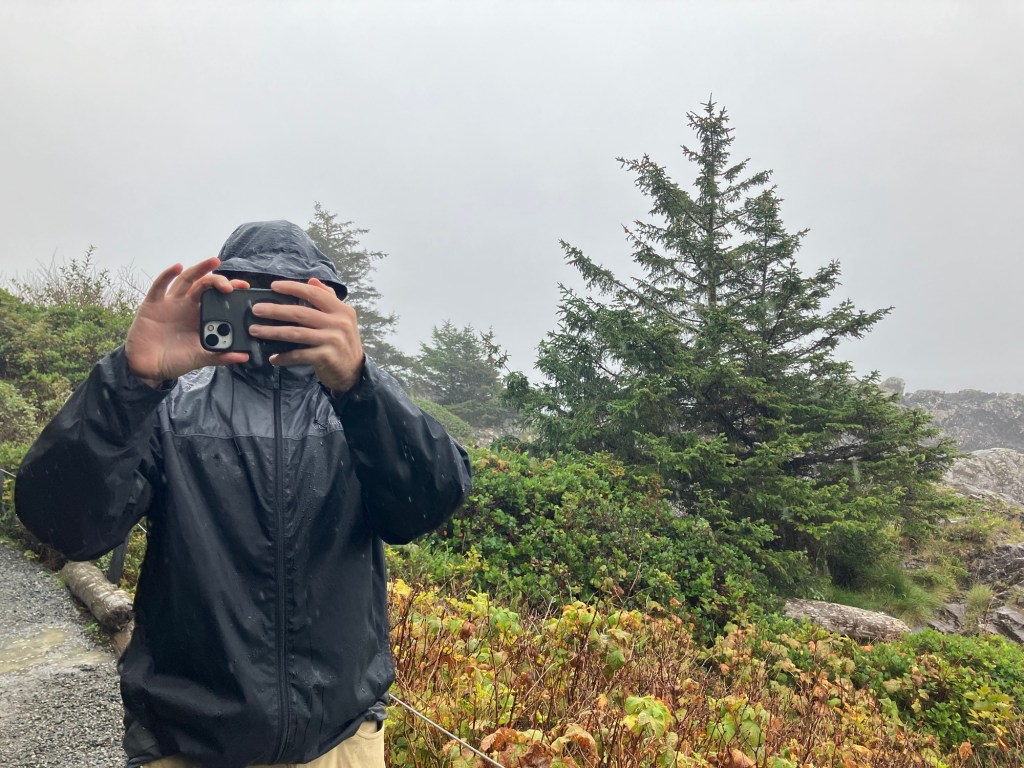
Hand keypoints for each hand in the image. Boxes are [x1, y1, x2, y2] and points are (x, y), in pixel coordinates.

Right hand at [125, 257, 249, 387]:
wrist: (149, 368)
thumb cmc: (176, 361)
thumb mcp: (201, 358)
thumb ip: (221, 356)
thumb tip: (244, 356)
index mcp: (201, 317)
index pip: (218, 298)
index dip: (230, 290)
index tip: (244, 287)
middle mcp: (187, 306)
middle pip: (204, 286)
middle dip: (218, 281)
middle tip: (230, 285)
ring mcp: (170, 303)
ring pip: (186, 281)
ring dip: (199, 269)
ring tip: (214, 261)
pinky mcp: (152, 304)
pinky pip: (159, 286)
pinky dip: (167, 275)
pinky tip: (178, 267)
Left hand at [248, 278, 364, 394]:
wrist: (354, 372)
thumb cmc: (344, 343)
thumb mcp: (342, 319)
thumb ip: (328, 298)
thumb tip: (312, 281)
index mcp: (342, 310)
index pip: (314, 294)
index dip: (293, 288)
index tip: (274, 286)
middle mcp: (339, 323)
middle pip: (300, 313)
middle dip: (275, 310)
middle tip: (256, 309)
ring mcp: (332, 340)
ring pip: (296, 333)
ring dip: (272, 332)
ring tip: (256, 330)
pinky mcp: (326, 357)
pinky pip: (299, 355)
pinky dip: (284, 357)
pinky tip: (273, 358)